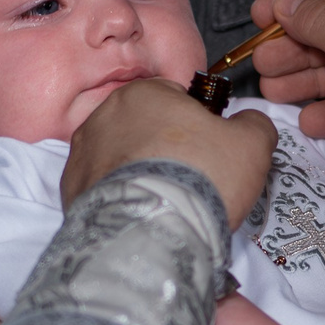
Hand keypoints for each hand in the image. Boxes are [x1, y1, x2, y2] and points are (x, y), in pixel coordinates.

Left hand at [63, 77, 277, 230]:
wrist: (152, 231)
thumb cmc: (201, 177)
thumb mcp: (252, 144)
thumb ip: (255, 123)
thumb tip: (249, 123)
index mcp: (144, 93)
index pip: (174, 98)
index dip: (196, 124)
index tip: (207, 150)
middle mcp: (103, 116)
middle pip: (143, 127)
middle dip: (163, 148)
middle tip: (189, 179)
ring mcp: (81, 155)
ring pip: (119, 158)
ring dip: (138, 172)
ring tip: (165, 202)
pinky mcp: (70, 192)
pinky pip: (101, 189)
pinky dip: (120, 198)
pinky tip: (141, 215)